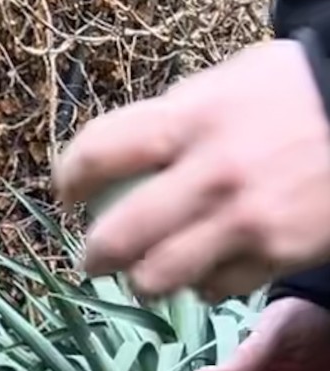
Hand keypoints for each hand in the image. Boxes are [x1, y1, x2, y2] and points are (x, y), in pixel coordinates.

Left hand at [56, 41, 329, 300]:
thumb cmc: (302, 93)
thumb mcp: (236, 81)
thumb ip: (181, 117)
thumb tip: (124, 157)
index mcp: (192, 117)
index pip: (100, 152)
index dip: (71, 180)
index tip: (69, 195)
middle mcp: (210, 172)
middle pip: (115, 238)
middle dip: (95, 255)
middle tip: (96, 256)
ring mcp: (241, 218)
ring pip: (154, 278)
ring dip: (145, 280)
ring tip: (150, 269)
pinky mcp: (270, 254)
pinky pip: (211, 289)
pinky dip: (204, 284)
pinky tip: (214, 265)